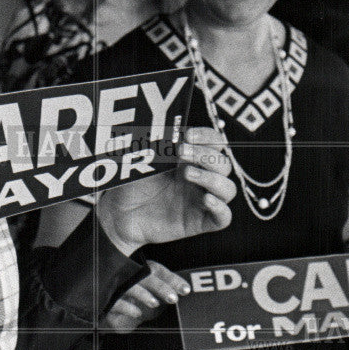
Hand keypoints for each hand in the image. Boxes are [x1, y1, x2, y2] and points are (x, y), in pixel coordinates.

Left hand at [96, 127, 235, 254]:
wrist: (120, 215)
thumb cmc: (132, 185)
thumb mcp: (145, 161)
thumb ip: (160, 145)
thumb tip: (169, 127)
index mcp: (192, 161)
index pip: (215, 144)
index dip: (208, 137)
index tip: (188, 135)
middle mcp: (201, 179)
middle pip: (223, 164)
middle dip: (205, 155)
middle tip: (182, 152)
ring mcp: (202, 201)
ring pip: (228, 189)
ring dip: (212, 178)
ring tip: (187, 174)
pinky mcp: (200, 222)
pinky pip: (224, 217)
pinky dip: (220, 207)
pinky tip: (206, 199)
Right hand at [104, 260, 190, 332]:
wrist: (116, 315)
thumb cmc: (138, 302)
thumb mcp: (155, 297)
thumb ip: (168, 293)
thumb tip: (186, 293)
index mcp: (143, 271)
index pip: (158, 271)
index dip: (173, 279)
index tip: (186, 290)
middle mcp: (131, 276)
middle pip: (146, 277)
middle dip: (161, 287)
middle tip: (173, 298)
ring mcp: (119, 287)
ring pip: (132, 287)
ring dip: (144, 295)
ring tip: (155, 303)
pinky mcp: (109, 301)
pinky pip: (117, 302)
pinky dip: (128, 307)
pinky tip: (137, 313)